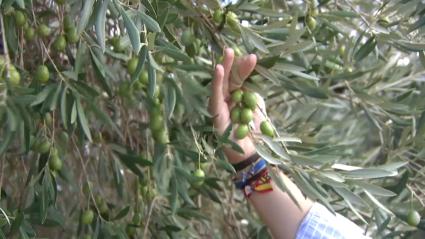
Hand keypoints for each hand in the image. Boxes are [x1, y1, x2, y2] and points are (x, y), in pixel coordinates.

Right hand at [209, 48, 265, 163]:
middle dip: (233, 64)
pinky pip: (215, 96)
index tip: (253, 57)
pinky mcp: (216, 116)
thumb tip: (251, 77)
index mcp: (240, 98)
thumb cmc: (257, 134)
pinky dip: (217, 83)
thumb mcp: (258, 108)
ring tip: (227, 53)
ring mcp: (221, 108)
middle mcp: (229, 101)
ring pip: (221, 85)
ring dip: (224, 69)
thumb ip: (254, 94)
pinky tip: (219, 70)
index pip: (240, 79)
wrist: (254, 155)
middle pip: (230, 79)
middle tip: (235, 48)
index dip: (244, 68)